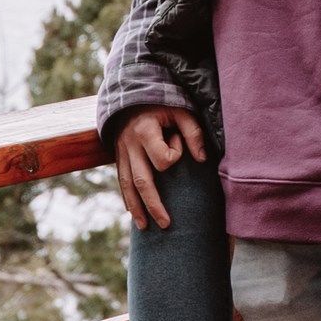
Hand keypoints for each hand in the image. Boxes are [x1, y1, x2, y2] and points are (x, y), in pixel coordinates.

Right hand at [114, 107, 208, 229]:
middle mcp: (130, 145)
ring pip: (127, 186)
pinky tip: (134, 213)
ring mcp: (121, 152)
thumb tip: (202, 159)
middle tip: (167, 224)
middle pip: (142, 181)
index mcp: (145, 131)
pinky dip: (128, 198)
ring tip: (145, 227)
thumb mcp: (180, 110)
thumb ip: (193, 132)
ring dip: (136, 208)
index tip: (178, 141)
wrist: (131, 92)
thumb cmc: (161, 101)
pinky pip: (121, 181)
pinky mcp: (118, 156)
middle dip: (154, 205)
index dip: (175, 154)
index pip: (163, 158)